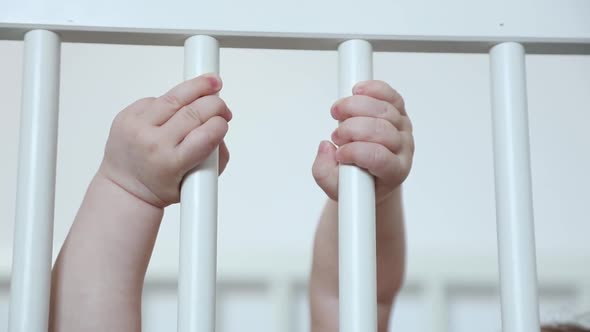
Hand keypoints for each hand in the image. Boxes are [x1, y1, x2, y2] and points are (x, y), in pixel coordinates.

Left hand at [98, 74, 231, 207]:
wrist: (123, 189)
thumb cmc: (160, 187)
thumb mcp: (196, 183)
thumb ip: (216, 159)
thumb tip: (219, 129)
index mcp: (172, 163)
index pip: (206, 135)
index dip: (220, 124)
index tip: (224, 122)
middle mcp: (153, 143)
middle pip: (194, 111)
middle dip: (215, 104)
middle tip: (221, 106)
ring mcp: (137, 127)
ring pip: (175, 96)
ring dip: (197, 87)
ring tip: (211, 83)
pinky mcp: (126, 115)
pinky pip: (157, 98)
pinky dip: (171, 100)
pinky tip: (177, 107)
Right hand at [312, 80, 413, 202]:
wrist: (372, 177)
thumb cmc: (358, 185)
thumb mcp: (336, 189)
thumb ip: (325, 174)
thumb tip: (326, 147)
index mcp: (394, 172)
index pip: (380, 157)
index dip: (356, 152)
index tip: (339, 154)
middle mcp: (403, 148)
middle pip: (382, 130)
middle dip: (352, 129)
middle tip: (336, 136)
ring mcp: (403, 127)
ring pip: (383, 109)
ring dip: (355, 107)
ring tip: (338, 113)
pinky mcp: (398, 111)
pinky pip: (390, 94)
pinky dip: (372, 89)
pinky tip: (356, 91)